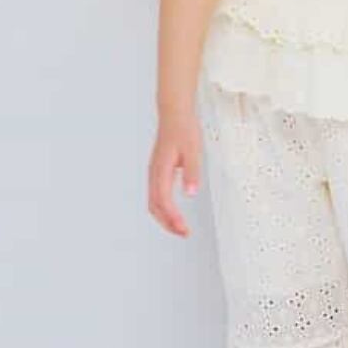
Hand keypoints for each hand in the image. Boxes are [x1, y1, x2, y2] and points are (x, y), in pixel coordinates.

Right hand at [148, 107, 201, 237]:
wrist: (174, 113)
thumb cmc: (183, 129)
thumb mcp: (192, 150)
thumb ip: (191, 172)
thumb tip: (191, 193)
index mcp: (161, 169)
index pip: (163, 200)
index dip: (172, 218)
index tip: (184, 229)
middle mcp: (154, 173)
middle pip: (155, 206)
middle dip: (168, 223)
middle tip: (183, 234)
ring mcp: (154, 173)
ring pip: (154, 203)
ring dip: (165, 218)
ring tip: (180, 228)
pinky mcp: (157, 172)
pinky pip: (156, 196)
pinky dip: (164, 209)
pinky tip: (174, 213)